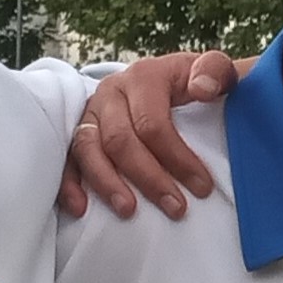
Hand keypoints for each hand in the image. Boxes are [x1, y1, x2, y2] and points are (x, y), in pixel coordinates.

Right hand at [59, 52, 242, 218]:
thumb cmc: (195, 83)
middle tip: (176, 208)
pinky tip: (81, 208)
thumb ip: (216, 71)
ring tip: (129, 211)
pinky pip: (66, 158)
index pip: (153, 123)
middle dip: (148, 178)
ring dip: (107, 184)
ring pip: (88, 149)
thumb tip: (202, 89)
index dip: (177, 158)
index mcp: (144, 77)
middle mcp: (111, 92)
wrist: (171, 81)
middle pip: (120, 139)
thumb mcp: (213, 70)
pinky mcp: (78, 132)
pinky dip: (70, 184)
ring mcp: (91, 112)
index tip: (202, 187)